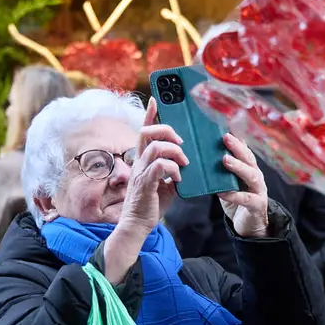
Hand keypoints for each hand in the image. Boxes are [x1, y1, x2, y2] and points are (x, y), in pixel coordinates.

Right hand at [118, 98, 186, 236]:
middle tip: (181, 141)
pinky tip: (179, 178)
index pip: (145, 132)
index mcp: (143, 159)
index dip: (149, 115)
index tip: (156, 100)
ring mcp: (141, 172)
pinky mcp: (146, 183)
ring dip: (174, 151)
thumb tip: (186, 161)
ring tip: (185, 162)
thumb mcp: (165, 182)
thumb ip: (172, 169)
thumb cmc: (151, 203)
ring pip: (156, 147)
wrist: (138, 224)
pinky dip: (173, 169)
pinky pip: (160, 166)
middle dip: (166, 130)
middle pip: (148, 133)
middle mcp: (139, 162)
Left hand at [218, 133, 269, 238]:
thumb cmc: (237, 201)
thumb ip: (222, 171)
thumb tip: (205, 157)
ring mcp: (259, 191)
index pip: (244, 151)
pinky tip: (221, 192)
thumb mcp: (230, 184)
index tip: (225, 128)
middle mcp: (257, 177)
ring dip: (238, 167)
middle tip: (225, 137)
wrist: (249, 226)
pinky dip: (233, 195)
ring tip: (224, 160)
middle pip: (249, 159)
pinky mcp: (257, 205)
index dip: (237, 140)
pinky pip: (245, 199)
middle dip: (237, 147)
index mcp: (250, 170)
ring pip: (251, 176)